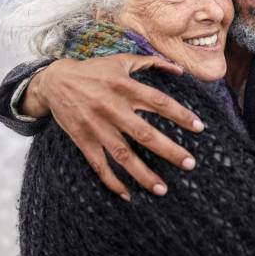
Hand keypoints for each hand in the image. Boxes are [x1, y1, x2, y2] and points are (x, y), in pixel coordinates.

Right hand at [22, 54, 204, 200]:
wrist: (55, 82)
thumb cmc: (94, 71)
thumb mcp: (122, 60)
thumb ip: (152, 62)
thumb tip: (180, 69)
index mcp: (125, 87)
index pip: (159, 102)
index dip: (180, 114)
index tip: (199, 128)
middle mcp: (112, 108)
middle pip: (145, 133)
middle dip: (169, 150)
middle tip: (190, 163)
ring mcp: (97, 126)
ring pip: (123, 154)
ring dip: (143, 174)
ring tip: (163, 189)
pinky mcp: (83, 140)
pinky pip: (99, 164)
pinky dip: (112, 181)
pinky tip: (128, 194)